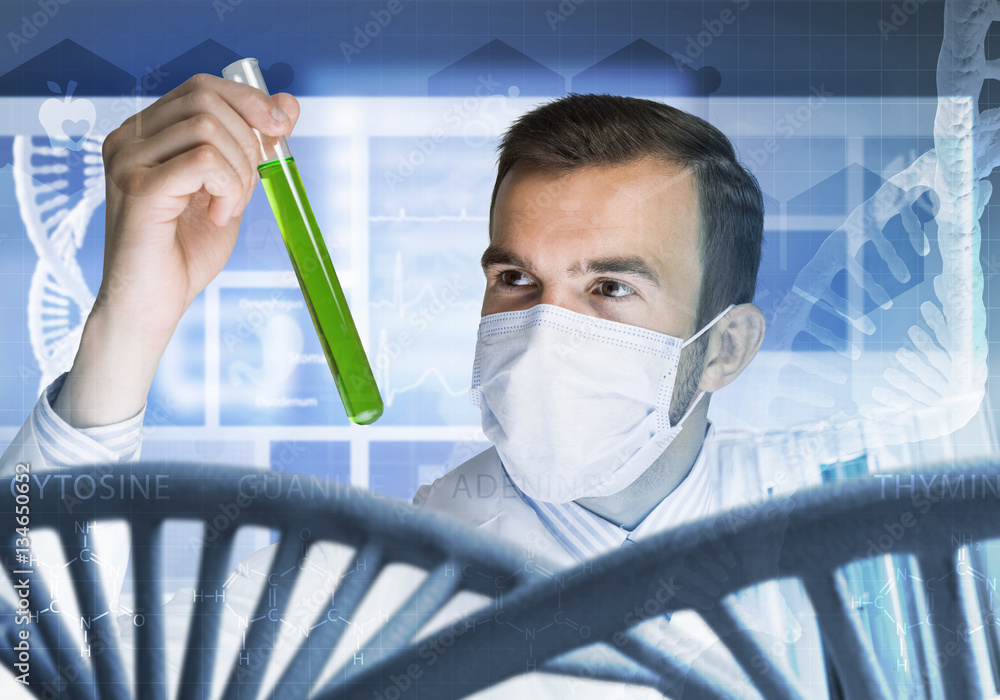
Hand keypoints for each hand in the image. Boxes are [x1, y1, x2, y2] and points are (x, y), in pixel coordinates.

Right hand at [53, 74, 299, 427]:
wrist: (153, 304)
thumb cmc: (184, 252)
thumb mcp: (232, 189)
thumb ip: (253, 146)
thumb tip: (288, 103)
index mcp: (147, 132)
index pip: (203, 87)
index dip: (249, 101)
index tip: (281, 130)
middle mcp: (129, 138)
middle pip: (206, 99)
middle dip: (247, 141)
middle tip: (245, 189)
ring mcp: (127, 160)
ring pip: (208, 128)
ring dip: (238, 171)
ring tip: (227, 208)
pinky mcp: (137, 188)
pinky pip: (202, 161)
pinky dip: (226, 188)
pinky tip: (216, 216)